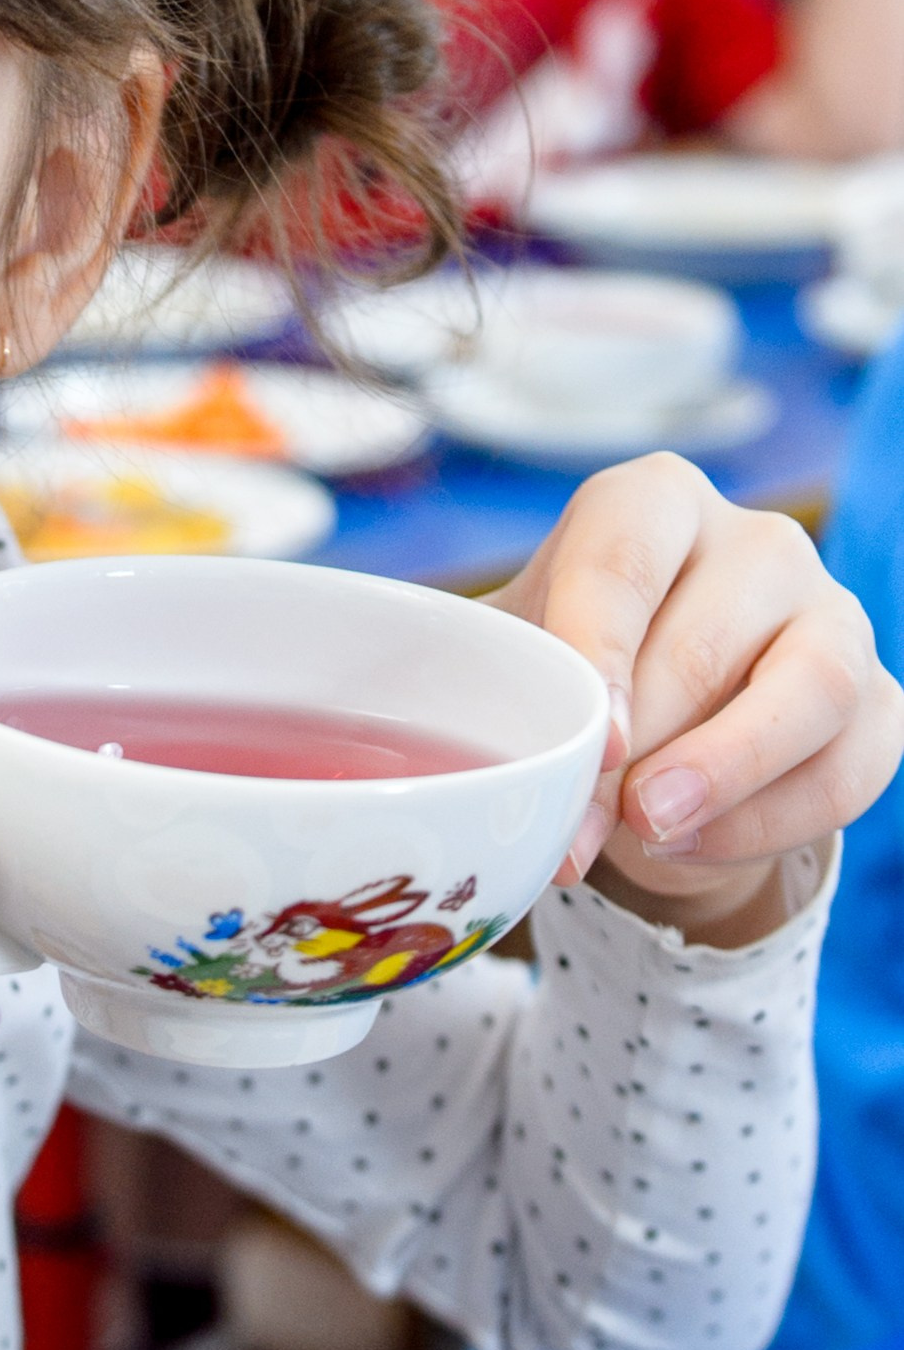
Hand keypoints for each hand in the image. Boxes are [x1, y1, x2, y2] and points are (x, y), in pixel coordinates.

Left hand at [487, 458, 901, 939]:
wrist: (649, 741)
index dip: (601, 651)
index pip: (624, 559)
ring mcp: (833, 616)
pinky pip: (850, 766)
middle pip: (708, 641)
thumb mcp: (517, 666)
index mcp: (652, 504)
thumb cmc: (570, 679)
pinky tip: (692, 844)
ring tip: (651, 830)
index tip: (589, 742)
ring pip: (815, 687)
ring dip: (729, 772)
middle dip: (642, 750)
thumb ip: (498, 698)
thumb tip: (485, 776)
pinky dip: (769, 822)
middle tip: (583, 827)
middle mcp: (757, 543)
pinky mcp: (880, 702)